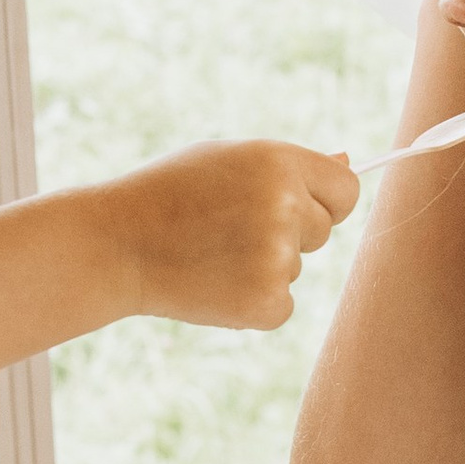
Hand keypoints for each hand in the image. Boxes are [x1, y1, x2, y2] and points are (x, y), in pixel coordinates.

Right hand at [100, 139, 359, 331]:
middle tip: (229, 229)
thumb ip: (288, 164)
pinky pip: (282, 305)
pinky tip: (211, 282)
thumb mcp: (226, 158)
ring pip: (296, 268)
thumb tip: (349, 159)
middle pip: (322, 230)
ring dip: (263, 266)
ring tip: (209, 252)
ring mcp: (277, 257)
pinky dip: (253, 302)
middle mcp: (285, 206)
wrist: (115, 243)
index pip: (345, 190)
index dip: (325, 201)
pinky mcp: (265, 302)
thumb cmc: (168, 192)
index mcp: (279, 162)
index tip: (300, 208)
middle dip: (289, 233)